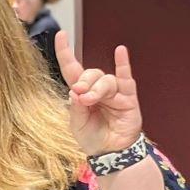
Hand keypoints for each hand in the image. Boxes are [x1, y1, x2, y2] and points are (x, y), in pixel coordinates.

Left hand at [54, 31, 142, 155]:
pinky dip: (123, 64)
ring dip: (97, 88)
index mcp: (81, 93)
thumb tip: (76, 90)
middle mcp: (97, 89)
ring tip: (92, 101)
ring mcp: (114, 92)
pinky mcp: (128, 98)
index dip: (65, 52)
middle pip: (90, 73)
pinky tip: (120, 51)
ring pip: (106, 79)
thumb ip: (76, 107)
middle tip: (81, 94)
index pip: (72, 68)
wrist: (111, 153)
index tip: (61, 35)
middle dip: (84, 82)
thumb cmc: (93, 138)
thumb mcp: (77, 125)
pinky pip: (126, 78)